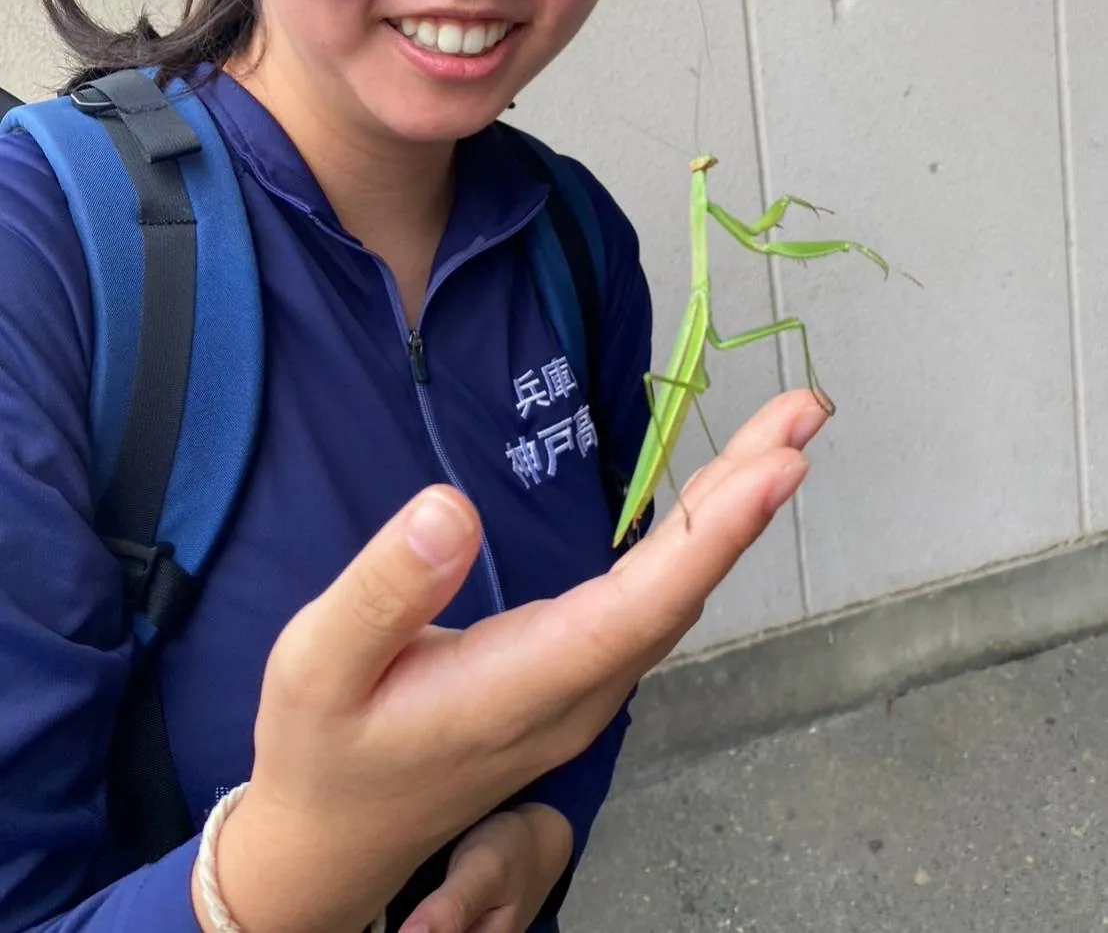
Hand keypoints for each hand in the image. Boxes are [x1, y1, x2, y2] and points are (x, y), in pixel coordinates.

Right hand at [194, 389, 824, 932]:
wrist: (331, 840)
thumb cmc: (320, 747)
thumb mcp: (318, 664)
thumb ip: (384, 593)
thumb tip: (450, 508)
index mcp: (519, 689)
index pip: (639, 608)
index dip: (715, 537)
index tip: (780, 469)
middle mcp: (574, 695)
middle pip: (682, 591)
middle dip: (748, 497)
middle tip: (802, 414)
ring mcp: (582, 693)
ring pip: (676, 597)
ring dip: (733, 512)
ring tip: (781, 434)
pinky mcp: (574, 680)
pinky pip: (655, 603)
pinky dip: (697, 540)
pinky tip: (717, 498)